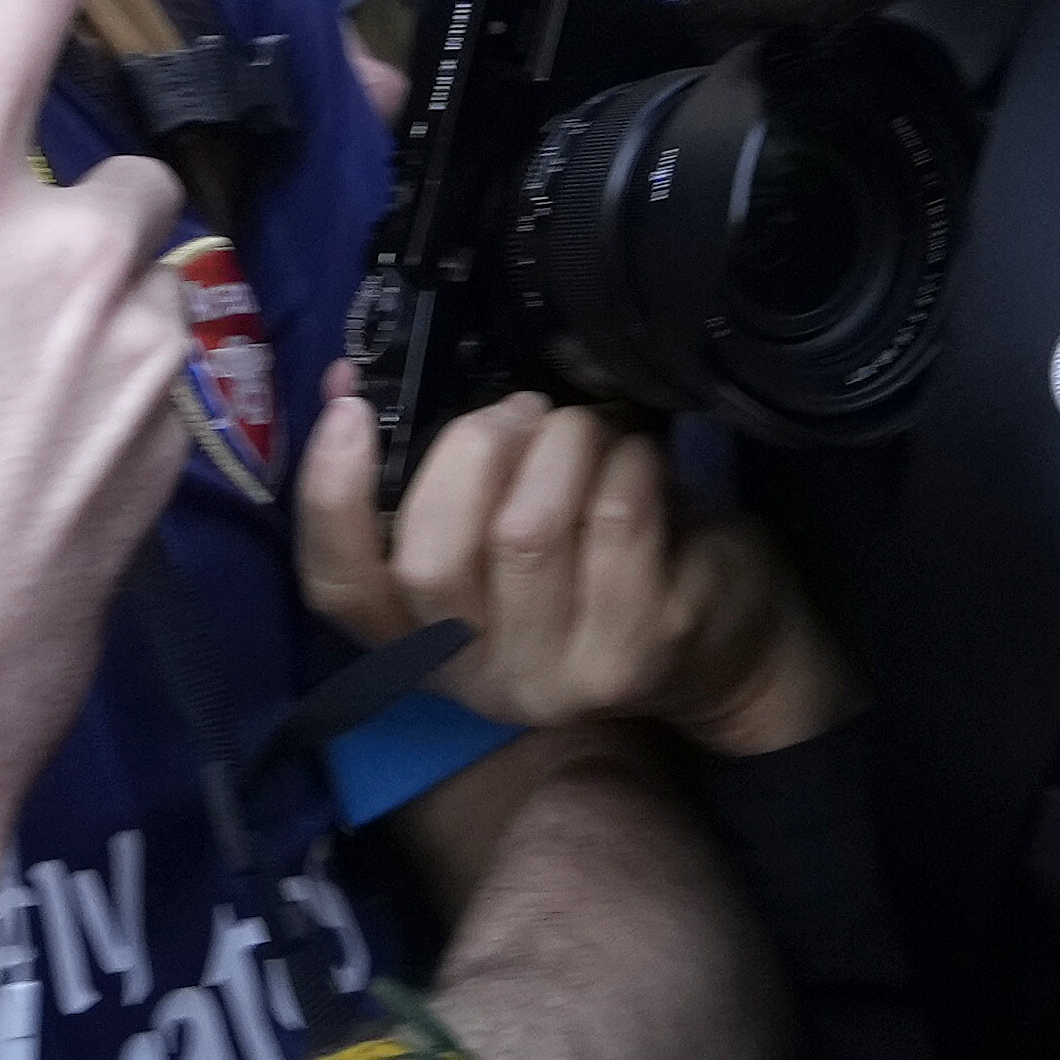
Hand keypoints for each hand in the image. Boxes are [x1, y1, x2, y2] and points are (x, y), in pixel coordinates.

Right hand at [0, 0, 192, 881]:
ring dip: (109, 323)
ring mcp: (131, 347)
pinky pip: (170, 379)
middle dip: (73, 236)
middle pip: (109, 188)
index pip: (6, 47)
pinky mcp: (180, 436)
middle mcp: (43, 259)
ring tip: (21, 430)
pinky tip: (55, 495)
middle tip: (0, 334)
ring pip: (153, 283)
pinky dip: (127, 409)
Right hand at [301, 381, 856, 759]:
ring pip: (526, 531)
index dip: (331, 501)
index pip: (342, 590)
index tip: (350, 411)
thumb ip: (434, 473)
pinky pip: (617, 519)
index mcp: (424, 645)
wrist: (728, 642)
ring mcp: (561, 675)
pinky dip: (628, 462)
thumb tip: (348, 382)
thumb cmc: (601, 560)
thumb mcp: (505, 525)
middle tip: (524, 413)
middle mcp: (480, 676)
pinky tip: (642, 459)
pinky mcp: (641, 647)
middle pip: (434, 557)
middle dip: (475, 451)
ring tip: (590, 431)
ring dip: (562, 446)